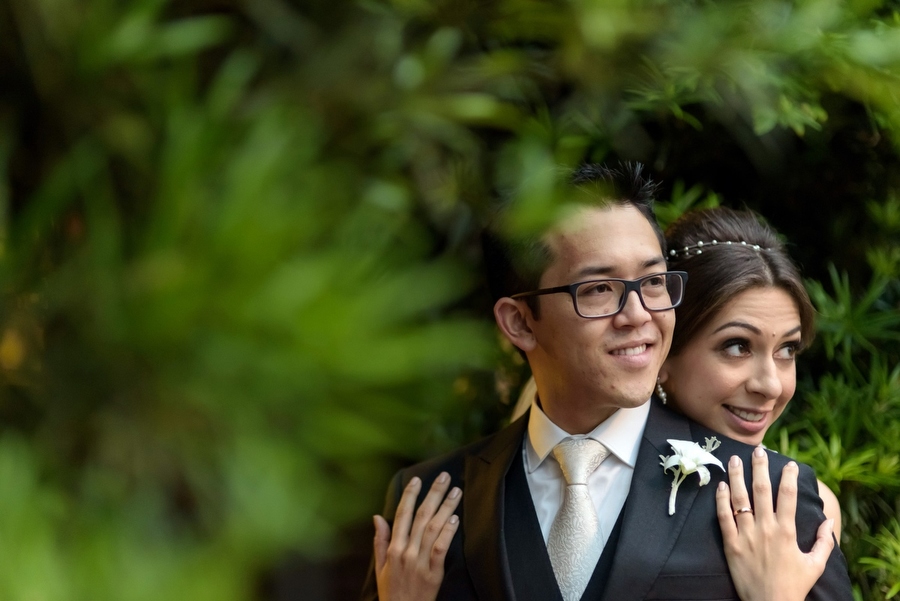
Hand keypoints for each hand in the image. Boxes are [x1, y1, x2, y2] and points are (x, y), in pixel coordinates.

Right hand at [373, 472, 461, 600]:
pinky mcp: (433, 573)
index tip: (417, 480)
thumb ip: (380, 540)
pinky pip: (441, 548)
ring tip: (456, 492)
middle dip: (434, 494)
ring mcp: (420, 561)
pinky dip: (447, 532)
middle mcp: (406, 551)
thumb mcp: (380, 566)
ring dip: (446, 507)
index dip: (410, 495)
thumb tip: (377, 517)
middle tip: (444, 477)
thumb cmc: (391, 591)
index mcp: (393, 548)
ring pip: (434, 528)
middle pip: (421, 516)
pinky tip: (454, 519)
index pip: (402, 515)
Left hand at [716, 446, 833, 600]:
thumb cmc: (793, 586)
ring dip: (737, 477)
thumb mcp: (815, 565)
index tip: (789, 463)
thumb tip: (829, 521)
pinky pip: (724, 517)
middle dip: (760, 468)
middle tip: (758, 450)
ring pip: (740, 499)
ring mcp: (746, 535)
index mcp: (787, 532)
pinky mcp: (731, 544)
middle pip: (762, 491)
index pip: (788, 496)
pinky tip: (720, 485)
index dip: (789, 477)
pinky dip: (721, 500)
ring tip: (735, 460)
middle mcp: (766, 529)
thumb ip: (824, 542)